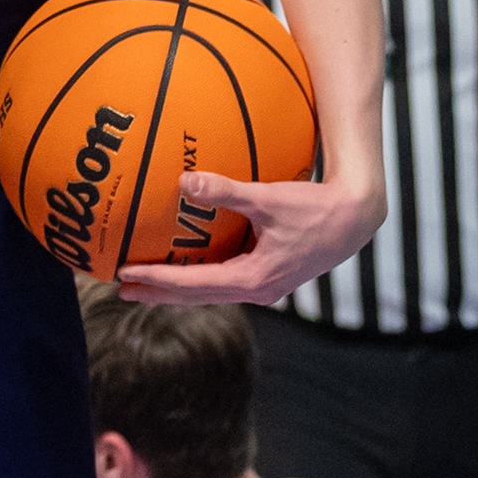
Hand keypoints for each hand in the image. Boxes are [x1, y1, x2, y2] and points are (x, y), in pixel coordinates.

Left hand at [113, 170, 384, 306]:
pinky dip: (198, 278)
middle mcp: (257, 289)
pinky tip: (184, 268)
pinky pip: (224, 282)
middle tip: (120, 288)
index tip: (126, 274)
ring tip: (144, 284)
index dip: (157, 280)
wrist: (356, 218)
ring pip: (210, 292)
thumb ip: (226, 191)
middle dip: (158, 292)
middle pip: (197, 296)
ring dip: (176, 289)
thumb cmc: (316, 208)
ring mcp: (265, 286)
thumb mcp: (269, 198)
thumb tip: (184, 181)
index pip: (193, 284)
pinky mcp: (269, 275)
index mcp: (254, 279)